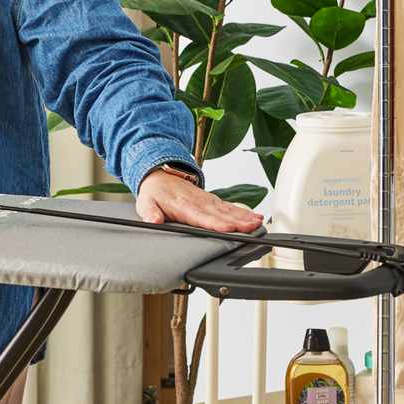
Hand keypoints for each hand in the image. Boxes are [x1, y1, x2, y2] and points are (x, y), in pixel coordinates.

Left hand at [135, 170, 263, 233]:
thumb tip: (153, 220)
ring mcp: (207, 201)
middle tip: (251, 228)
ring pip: (228, 210)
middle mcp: (198, 202)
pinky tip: (256, 217)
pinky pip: (230, 206)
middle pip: (220, 214)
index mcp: (182, 205)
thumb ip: (149, 212)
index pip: (200, 216)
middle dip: (236, 222)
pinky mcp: (213, 201)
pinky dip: (244, 212)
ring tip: (258, 223)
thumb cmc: (155, 192)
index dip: (214, 223)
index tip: (226, 228)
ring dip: (244, 217)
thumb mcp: (145, 202)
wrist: (160, 174)